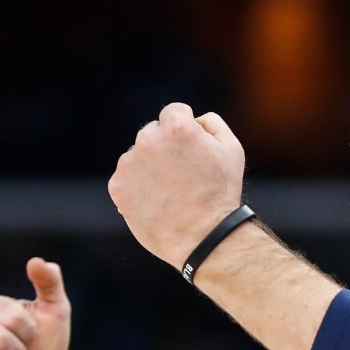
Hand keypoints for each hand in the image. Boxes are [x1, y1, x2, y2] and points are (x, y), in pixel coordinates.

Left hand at [108, 102, 245, 268]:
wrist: (204, 237)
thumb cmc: (221, 194)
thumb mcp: (232, 150)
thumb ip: (211, 122)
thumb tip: (194, 119)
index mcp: (176, 127)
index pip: (175, 112)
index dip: (188, 130)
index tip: (194, 151)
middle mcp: (147, 139)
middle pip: (153, 133)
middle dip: (167, 148)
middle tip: (184, 176)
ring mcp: (129, 164)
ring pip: (138, 156)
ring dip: (151, 168)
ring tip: (171, 193)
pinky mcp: (117, 187)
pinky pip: (126, 179)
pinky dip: (138, 188)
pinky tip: (157, 202)